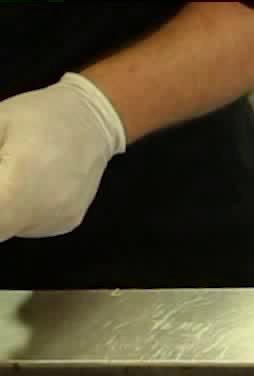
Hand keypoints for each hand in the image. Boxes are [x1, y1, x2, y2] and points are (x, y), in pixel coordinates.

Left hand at [0, 74, 126, 243]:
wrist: (93, 121)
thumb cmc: (37, 116)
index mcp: (19, 185)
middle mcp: (41, 210)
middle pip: (0, 227)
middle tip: (0, 178)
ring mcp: (56, 219)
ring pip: (11, 229)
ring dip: (2, 212)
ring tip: (8, 180)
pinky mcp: (67, 222)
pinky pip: (30, 226)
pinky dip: (17, 214)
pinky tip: (22, 188)